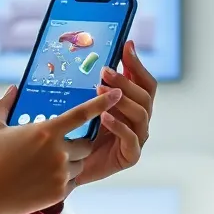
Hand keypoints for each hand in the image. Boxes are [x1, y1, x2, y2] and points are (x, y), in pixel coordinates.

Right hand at [0, 84, 122, 213]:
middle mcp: (59, 151)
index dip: (103, 103)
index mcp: (46, 131)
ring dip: (71, 162)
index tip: (118, 93)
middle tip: (58, 146)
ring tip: (44, 166)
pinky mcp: (60, 192)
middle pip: (87, 143)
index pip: (82, 114)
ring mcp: (61, 173)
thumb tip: (13, 88)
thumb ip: (4, 105)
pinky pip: (73, 181)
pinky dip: (64, 179)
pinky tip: (42, 180)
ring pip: (80, 164)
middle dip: (78, 143)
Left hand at [78, 41, 157, 186]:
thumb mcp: (87, 106)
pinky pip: (131, 139)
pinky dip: (119, 126)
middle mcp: (140, 120)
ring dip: (122, 99)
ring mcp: (138, 138)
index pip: (144, 82)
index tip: (126, 46)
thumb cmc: (78, 135)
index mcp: (134, 106)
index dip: (137, 64)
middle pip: (145, 95)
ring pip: (141, 114)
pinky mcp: (131, 156)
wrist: (68, 168)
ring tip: (100, 90)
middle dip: (126, 81)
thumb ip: (97, 86)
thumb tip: (96, 57)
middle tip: (105, 71)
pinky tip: (104, 117)